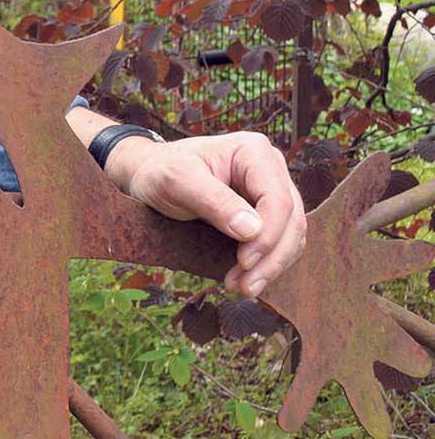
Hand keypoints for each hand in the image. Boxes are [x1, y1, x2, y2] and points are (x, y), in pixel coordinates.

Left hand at [107, 130, 304, 296]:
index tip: (244, 262)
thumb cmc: (160, 171)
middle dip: (271, 258)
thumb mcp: (177, 181)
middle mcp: (270, 168)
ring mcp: (271, 190)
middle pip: (290, 220)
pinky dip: (266, 263)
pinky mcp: (267, 212)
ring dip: (271, 266)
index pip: (278, 199)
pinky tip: (244, 279)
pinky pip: (279, 242)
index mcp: (253, 152)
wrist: (148, 174)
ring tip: (242, 287)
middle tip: (245, 287)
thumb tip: (252, 230)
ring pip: (290, 235)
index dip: (268, 235)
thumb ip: (213, 201)